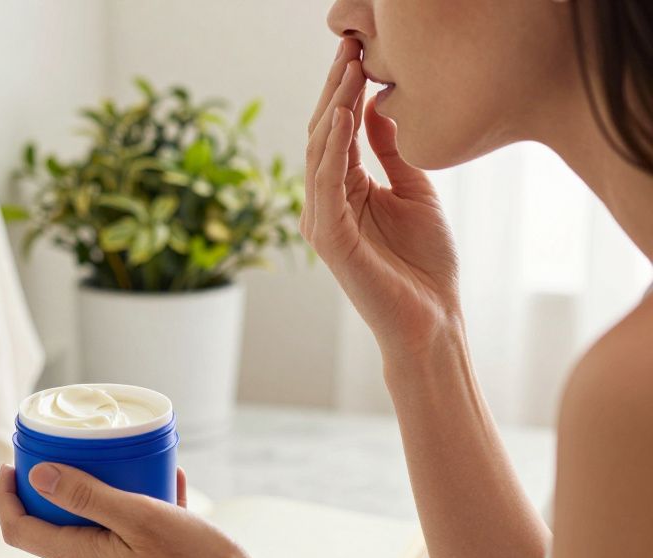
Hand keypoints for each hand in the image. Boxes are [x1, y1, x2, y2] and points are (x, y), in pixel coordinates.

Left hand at [0, 463, 273, 557]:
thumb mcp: (142, 517)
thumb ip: (88, 496)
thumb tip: (37, 474)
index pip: (20, 530)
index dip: (5, 496)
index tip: (9, 464)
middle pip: (53, 529)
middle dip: (55, 489)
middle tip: (68, 453)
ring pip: (94, 533)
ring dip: (103, 497)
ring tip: (129, 463)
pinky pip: (126, 542)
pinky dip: (135, 514)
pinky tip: (169, 487)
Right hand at [302, 38, 461, 358]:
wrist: (430, 321)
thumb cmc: (423, 266)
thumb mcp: (414, 194)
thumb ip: (393, 155)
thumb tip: (381, 107)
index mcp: (344, 193)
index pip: (339, 132)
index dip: (347, 90)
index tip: (360, 50)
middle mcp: (324, 203)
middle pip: (323, 135)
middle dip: (336, 88)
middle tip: (350, 44)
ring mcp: (321, 221)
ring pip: (319, 152)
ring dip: (333, 107)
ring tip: (349, 69)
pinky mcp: (328, 238)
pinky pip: (324, 183)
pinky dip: (332, 147)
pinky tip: (343, 115)